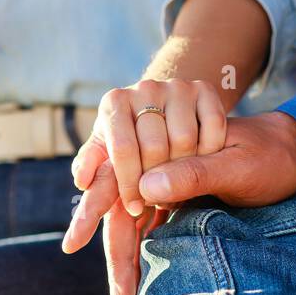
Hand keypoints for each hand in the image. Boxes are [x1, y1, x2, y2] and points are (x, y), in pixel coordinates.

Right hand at [66, 111, 295, 294]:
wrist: (289, 145)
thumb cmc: (267, 152)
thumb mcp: (235, 163)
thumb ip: (194, 172)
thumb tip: (146, 188)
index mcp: (160, 147)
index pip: (117, 183)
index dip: (96, 216)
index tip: (85, 249)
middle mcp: (157, 165)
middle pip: (121, 212)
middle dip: (117, 260)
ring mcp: (166, 183)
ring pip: (133, 224)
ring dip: (127, 263)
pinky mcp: (180, 196)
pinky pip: (152, 226)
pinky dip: (145, 253)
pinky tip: (143, 279)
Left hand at [70, 77, 226, 218]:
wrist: (163, 113)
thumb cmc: (129, 143)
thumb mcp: (107, 155)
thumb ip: (92, 169)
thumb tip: (82, 181)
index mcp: (114, 102)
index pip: (123, 149)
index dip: (130, 184)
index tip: (135, 208)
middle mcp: (143, 87)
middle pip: (154, 147)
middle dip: (156, 179)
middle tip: (158, 195)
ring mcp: (176, 86)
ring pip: (185, 139)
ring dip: (183, 168)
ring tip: (175, 177)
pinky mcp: (203, 88)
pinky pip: (213, 126)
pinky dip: (209, 149)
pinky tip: (198, 157)